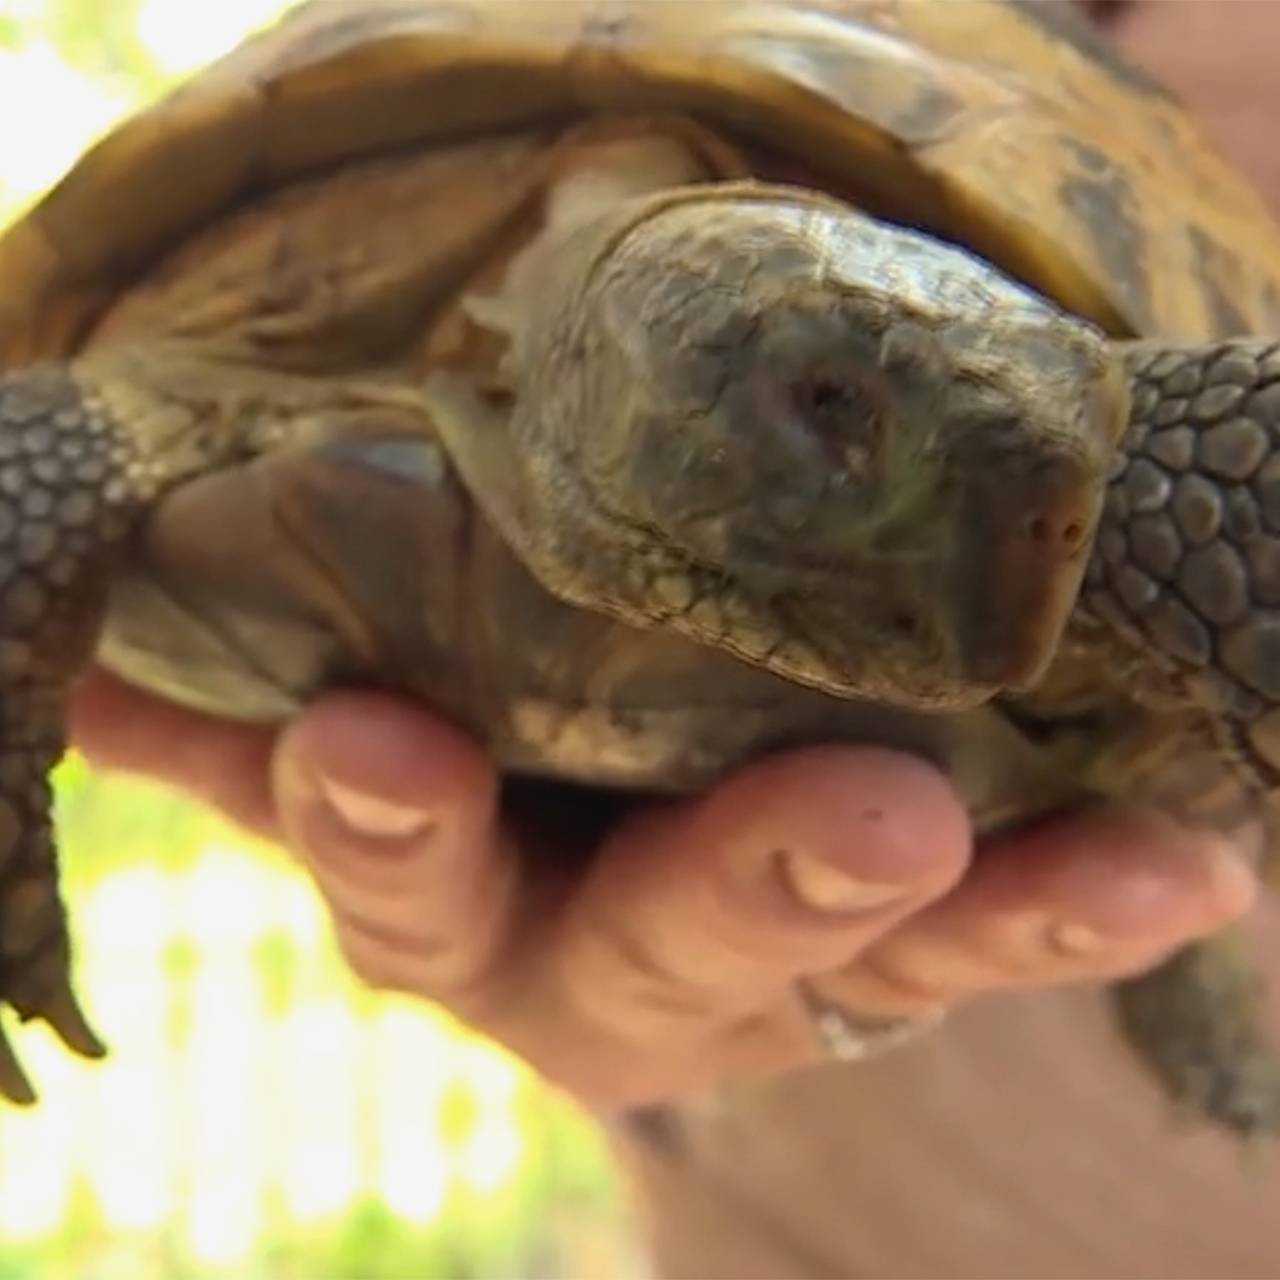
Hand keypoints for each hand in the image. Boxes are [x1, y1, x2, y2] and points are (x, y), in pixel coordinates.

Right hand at [69, 669, 1253, 1110]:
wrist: (598, 775)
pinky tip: (1187, 858)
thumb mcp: (346, 704)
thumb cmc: (456, 725)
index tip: (373, 737)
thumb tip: (69, 659)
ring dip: (991, 918)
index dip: (388, 821)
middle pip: (671, 950)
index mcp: (457, 902)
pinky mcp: (897, 940)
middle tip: (871, 813)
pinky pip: (996, 930)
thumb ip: (240, 694)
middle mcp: (613, 963)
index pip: (408, 878)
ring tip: (1131, 867)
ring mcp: (775, 967)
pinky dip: (1085, 898)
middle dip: (753, 884)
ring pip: (876, 964)